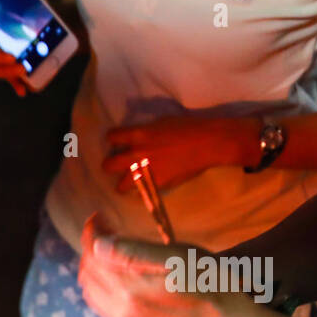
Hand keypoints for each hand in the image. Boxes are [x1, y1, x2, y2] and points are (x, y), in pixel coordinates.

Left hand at [77, 216, 230, 316]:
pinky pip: (103, 308)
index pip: (94, 254)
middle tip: (106, 229)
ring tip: (110, 250)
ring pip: (91, 293)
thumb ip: (135, 251)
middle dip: (91, 248)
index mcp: (130, 288)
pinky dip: (101, 288)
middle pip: (88, 274)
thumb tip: (98, 244)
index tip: (99, 216)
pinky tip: (118, 278)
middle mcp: (120, 310)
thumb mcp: (180, 257)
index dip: (93, 231)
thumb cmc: (213, 286)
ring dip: (94, 269)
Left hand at [104, 116, 260, 192]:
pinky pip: (140, 192)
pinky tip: (147, 186)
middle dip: (110, 165)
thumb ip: (145, 132)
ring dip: (123, 183)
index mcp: (138, 134)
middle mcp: (136, 154)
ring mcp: (144, 172)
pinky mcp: (156, 184)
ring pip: (120, 186)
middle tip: (118, 165)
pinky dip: (141, 190)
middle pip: (108, 165)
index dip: (114, 139)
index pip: (112, 137)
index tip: (117, 141)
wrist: (208, 143)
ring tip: (130, 181)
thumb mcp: (162, 123)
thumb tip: (137, 138)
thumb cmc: (189, 128)